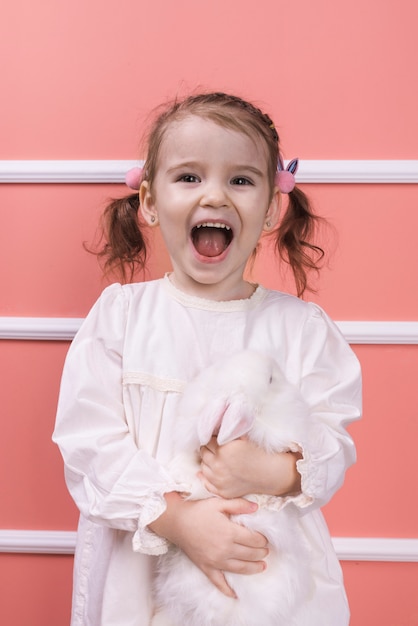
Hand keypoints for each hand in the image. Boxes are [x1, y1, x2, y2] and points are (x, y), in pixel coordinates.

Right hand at [149, 492, 267, 596]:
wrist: (176, 521)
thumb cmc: (197, 510)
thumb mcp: (218, 502)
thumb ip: (238, 505)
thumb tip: (256, 507)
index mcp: (229, 532)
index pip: (253, 540)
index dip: (262, 540)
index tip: (265, 539)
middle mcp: (224, 549)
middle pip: (249, 554)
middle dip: (261, 553)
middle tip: (266, 551)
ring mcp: (215, 561)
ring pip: (240, 569)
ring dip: (253, 568)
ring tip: (262, 566)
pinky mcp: (206, 567)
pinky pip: (218, 582)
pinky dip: (227, 589)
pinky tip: (235, 595)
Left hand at [199, 436, 301, 498]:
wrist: (270, 473)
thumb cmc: (258, 452)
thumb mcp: (242, 437)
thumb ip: (227, 430)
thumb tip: (215, 423)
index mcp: (223, 450)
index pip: (207, 441)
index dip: (212, 438)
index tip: (216, 438)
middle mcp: (218, 466)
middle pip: (203, 453)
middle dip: (208, 449)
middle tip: (215, 448)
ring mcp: (220, 480)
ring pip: (203, 467)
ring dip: (207, 462)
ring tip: (216, 458)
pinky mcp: (222, 491)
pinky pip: (207, 483)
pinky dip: (207, 477)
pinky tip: (209, 472)